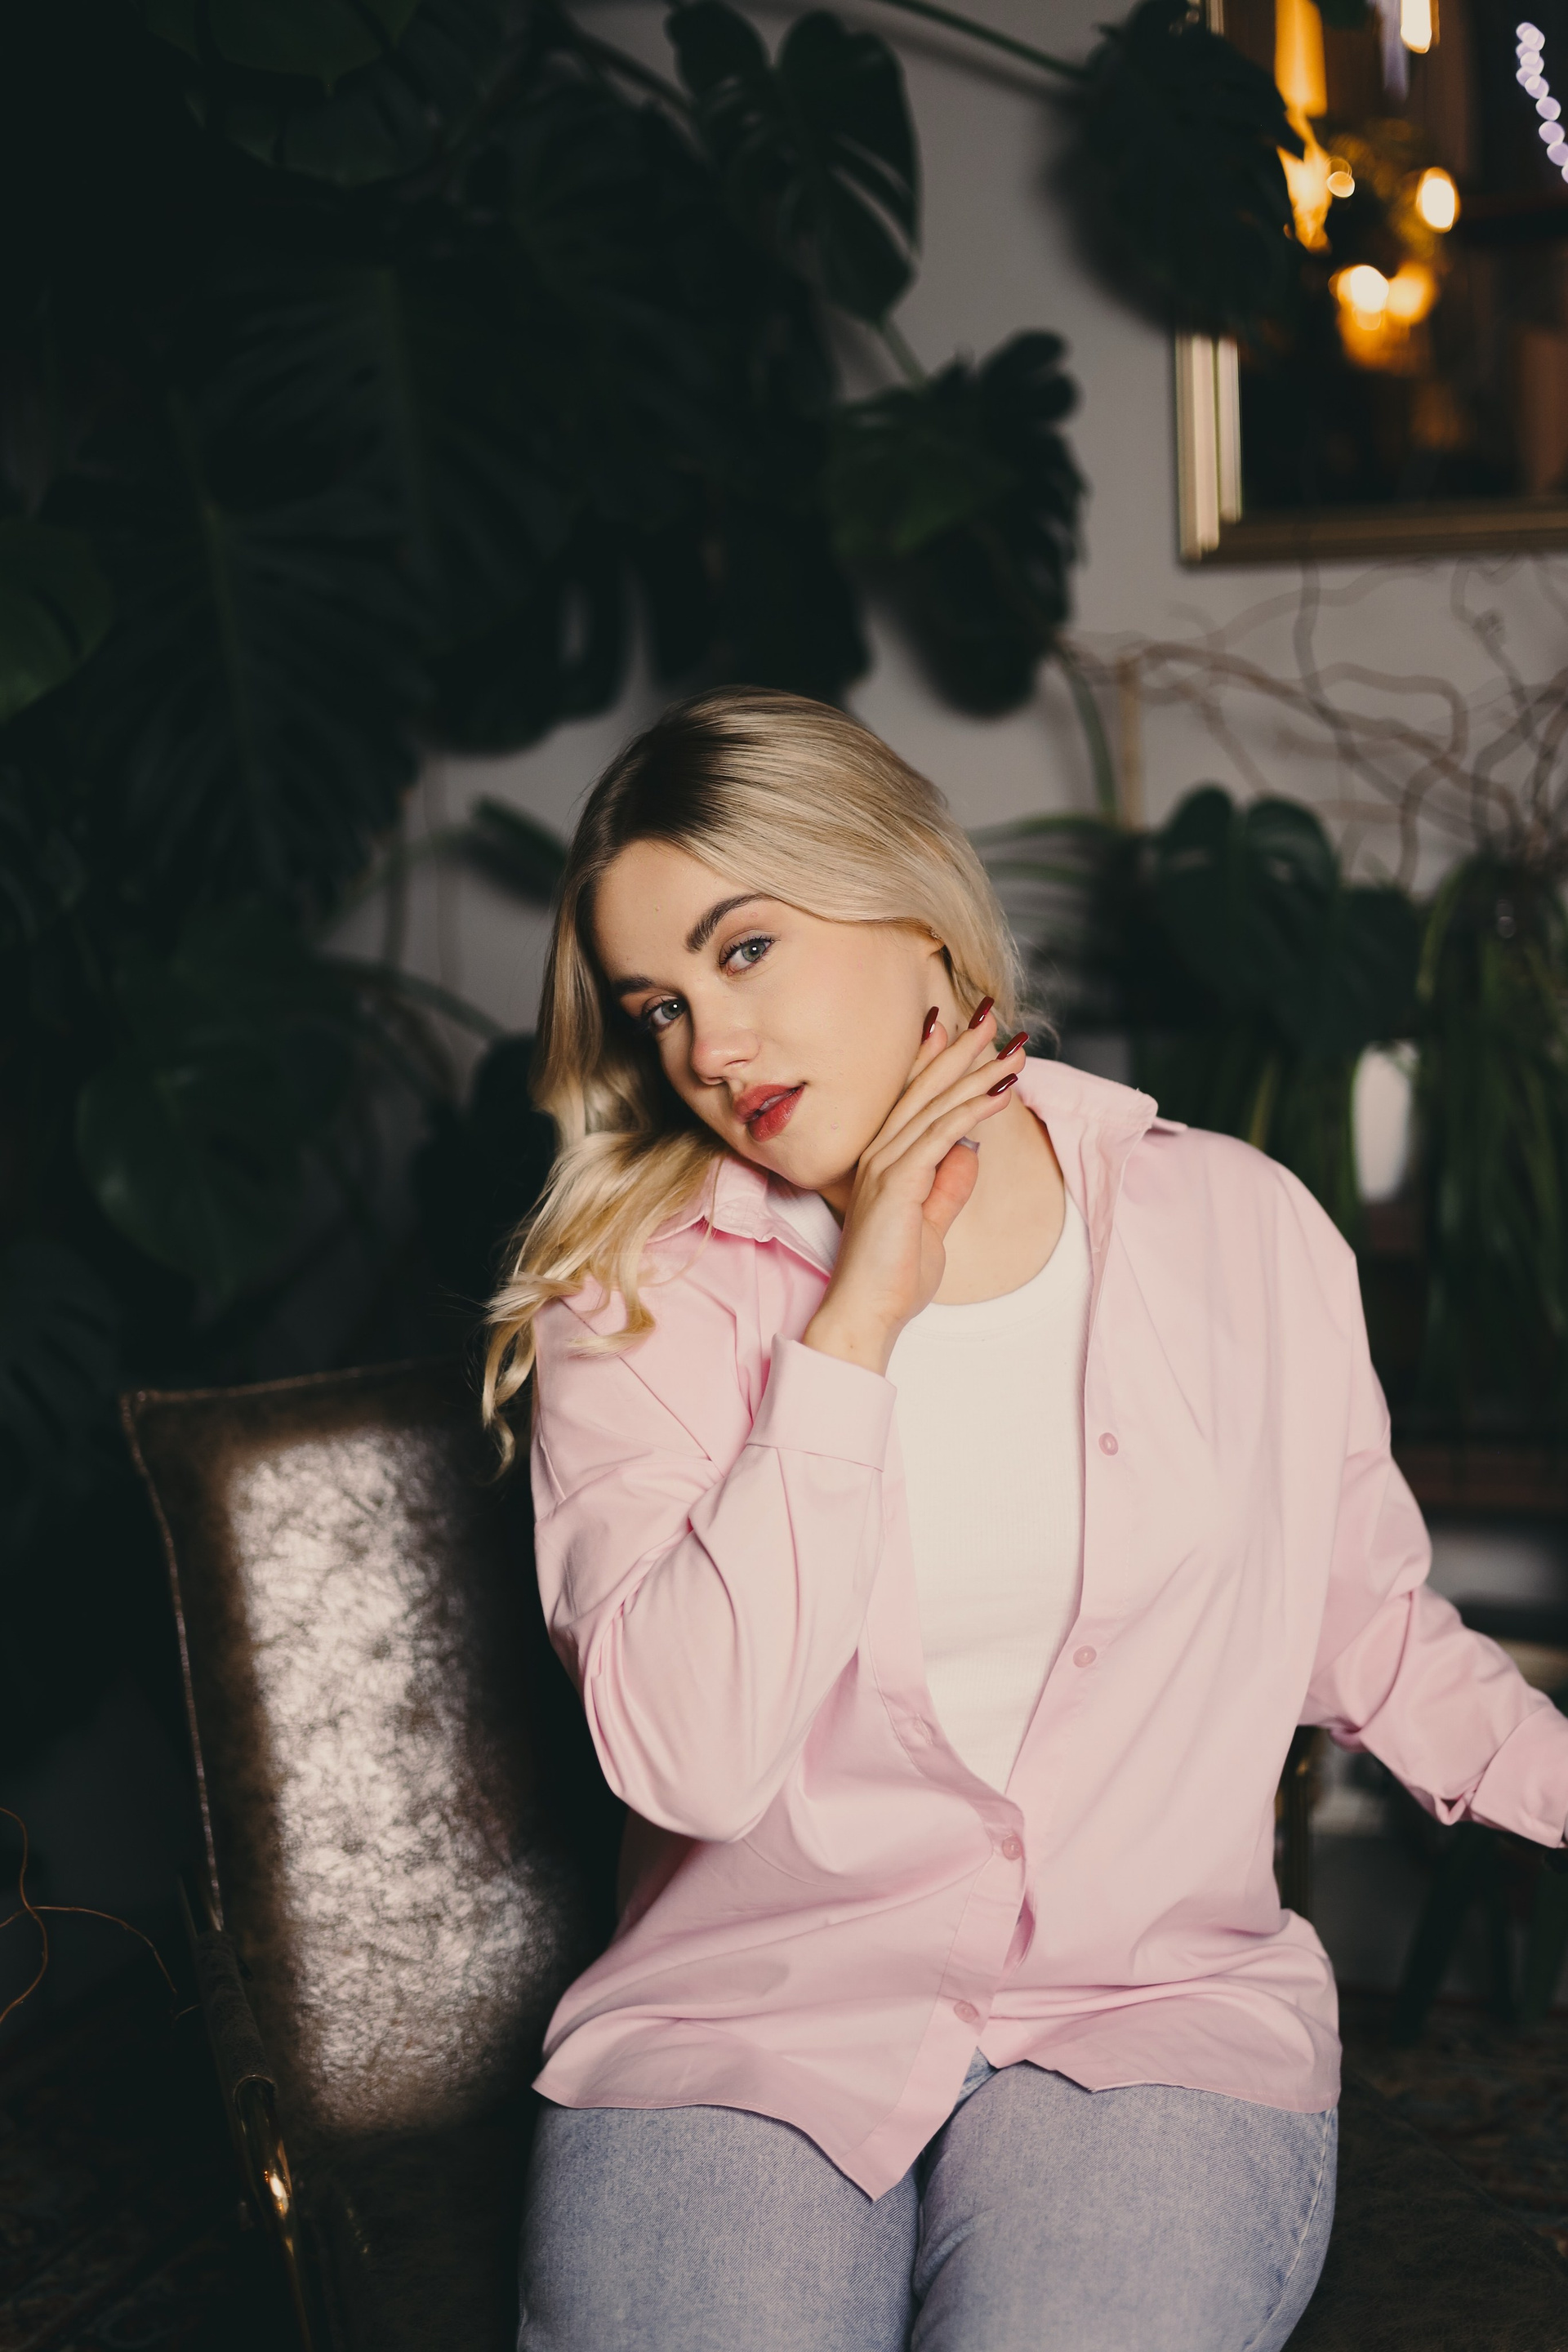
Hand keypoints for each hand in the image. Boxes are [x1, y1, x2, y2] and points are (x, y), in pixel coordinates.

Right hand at [802, 1005, 1025, 1374]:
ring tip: (1013, 1050)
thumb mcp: (932, 1224)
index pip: (915, 1099)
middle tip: (990, 1015)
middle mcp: (881, 1153)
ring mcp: (886, 1165)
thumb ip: (948, 1185)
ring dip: (978, 1073)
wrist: (866, 1313)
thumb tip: (968, 1150)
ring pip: (938, 1105)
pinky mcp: (898, 1182)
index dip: (939, 1061)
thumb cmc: (893, 1275)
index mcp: (886, 1161)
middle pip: (926, 1088)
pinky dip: (973, 1109)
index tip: (963, 1031)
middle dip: (961, 1049)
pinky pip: (941, 1135)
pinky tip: (1001, 1092)